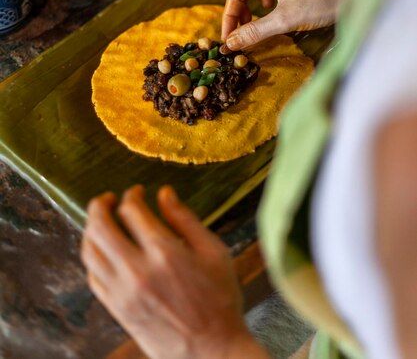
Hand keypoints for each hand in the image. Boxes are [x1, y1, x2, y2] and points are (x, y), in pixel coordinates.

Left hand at [81, 185, 262, 358]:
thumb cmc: (219, 299)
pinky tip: (104, 250)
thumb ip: (185, 219)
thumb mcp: (213, 251)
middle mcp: (137, 270)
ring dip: (91, 229)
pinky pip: (93, 276)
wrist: (211, 351)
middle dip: (99, 205)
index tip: (138, 192)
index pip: (131, 210)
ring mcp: (122, 292)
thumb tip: (165, 193)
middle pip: (100, 226)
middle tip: (107, 198)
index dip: (132, 195)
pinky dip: (93, 257)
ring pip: (90, 251)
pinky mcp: (117, 309)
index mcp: (164, 252)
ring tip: (101, 221)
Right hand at [222, 0, 339, 49]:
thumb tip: (231, 43)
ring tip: (256, 21)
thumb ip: (255, 32)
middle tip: (239, 30)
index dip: (229, 16)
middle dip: (238, 8)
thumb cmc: (324, 4)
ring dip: (251, 3)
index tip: (228, 37)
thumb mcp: (285, 20)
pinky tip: (274, 9)